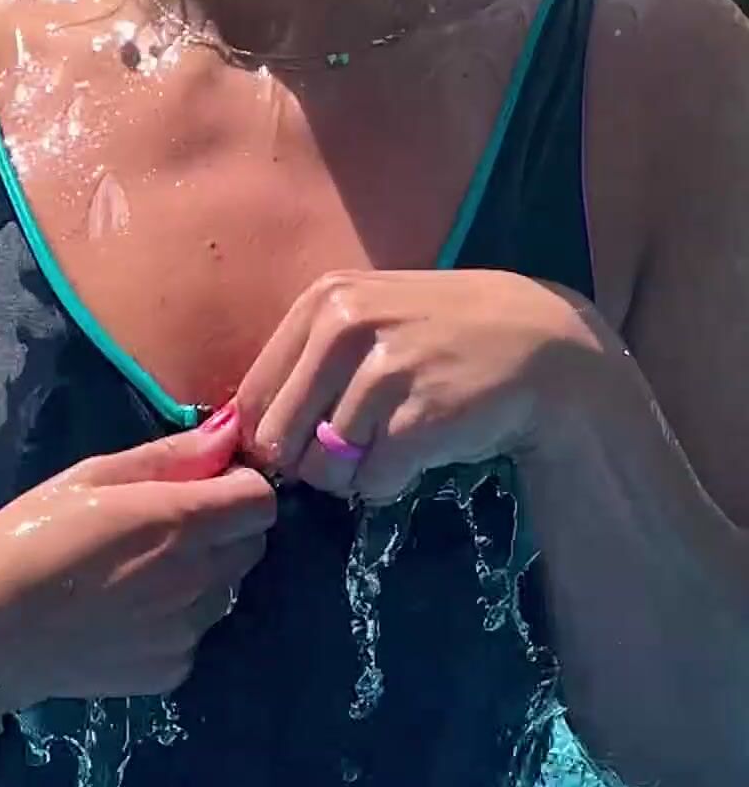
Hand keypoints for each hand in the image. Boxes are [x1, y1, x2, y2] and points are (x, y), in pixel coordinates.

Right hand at [0, 405, 274, 717]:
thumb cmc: (24, 540)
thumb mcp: (88, 479)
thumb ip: (169, 458)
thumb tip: (230, 433)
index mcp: (178, 523)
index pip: (262, 501)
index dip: (238, 489)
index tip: (205, 488)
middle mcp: (196, 581)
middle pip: (251, 547)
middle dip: (223, 531)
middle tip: (162, 531)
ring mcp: (187, 634)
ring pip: (225, 593)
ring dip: (201, 579)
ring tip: (135, 577)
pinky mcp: (171, 672)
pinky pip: (196, 636)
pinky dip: (175, 623)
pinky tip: (124, 617)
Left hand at [236, 269, 598, 501]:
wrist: (544, 348)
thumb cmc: (444, 342)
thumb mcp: (370, 324)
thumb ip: (307, 365)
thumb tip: (242, 432)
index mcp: (323, 302)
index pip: (254, 400)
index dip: (274, 438)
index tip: (308, 442)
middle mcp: (346, 327)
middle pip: (280, 441)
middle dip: (310, 463)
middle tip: (355, 449)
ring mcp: (384, 371)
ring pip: (325, 468)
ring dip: (355, 475)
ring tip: (394, 443)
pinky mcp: (418, 416)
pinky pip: (372, 482)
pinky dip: (391, 483)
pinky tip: (420, 454)